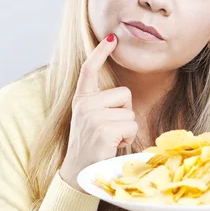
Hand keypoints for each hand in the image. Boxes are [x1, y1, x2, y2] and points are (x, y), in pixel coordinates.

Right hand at [59, 34, 138, 191]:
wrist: (78, 173)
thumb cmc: (92, 147)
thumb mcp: (91, 121)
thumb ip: (102, 105)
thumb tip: (123, 96)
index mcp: (81, 100)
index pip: (89, 70)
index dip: (101, 52)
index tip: (111, 37)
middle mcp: (84, 104)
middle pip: (124, 94)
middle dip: (124, 113)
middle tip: (109, 131)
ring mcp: (92, 116)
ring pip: (130, 112)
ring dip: (127, 128)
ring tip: (110, 140)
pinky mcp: (103, 129)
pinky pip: (131, 125)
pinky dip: (128, 138)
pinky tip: (113, 146)